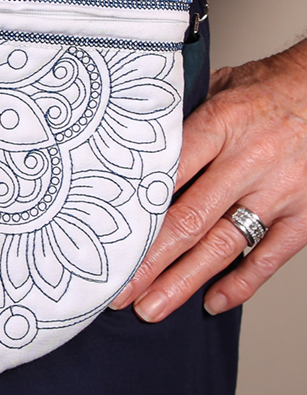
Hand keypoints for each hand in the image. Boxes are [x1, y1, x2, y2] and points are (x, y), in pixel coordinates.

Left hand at [109, 38, 306, 320]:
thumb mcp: (218, 86)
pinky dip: (242, 283)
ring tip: (151, 308)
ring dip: (184, 282)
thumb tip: (132, 149)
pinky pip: (271, 256)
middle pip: (189, 220)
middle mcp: (249, 161)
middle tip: (117, 291)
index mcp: (221, 124)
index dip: (137, 213)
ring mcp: (280, 191)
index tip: (107, 240)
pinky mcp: (306, 213)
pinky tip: (213, 302)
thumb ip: (182, 121)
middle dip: (149, 262)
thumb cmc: (267, 88)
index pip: (169, 175)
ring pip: (224, 245)